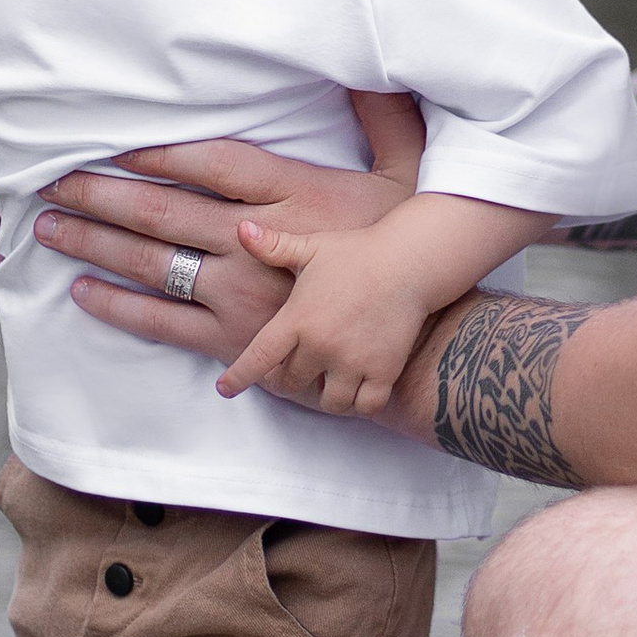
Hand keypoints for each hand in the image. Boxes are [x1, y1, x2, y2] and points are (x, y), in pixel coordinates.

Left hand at [39, 90, 424, 370]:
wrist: (414, 341)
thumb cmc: (402, 250)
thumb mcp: (407, 173)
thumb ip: (385, 118)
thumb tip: (372, 68)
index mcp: (292, 194)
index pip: (211, 164)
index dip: (158, 152)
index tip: (113, 142)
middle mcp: (255, 241)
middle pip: (162, 210)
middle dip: (100, 193)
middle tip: (50, 180)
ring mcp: (240, 294)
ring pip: (151, 262)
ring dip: (95, 242)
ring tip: (50, 226)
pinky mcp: (232, 340)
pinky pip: (161, 322)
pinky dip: (117, 306)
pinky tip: (82, 290)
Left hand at [216, 228, 427, 414]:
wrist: (411, 260)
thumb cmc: (359, 251)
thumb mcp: (312, 247)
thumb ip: (274, 246)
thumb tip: (242, 229)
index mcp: (298, 318)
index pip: (258, 357)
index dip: (238, 377)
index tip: (225, 389)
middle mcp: (321, 345)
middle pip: (291, 383)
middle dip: (289, 379)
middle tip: (296, 370)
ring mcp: (353, 362)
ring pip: (329, 401)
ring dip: (326, 395)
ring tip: (330, 379)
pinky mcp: (383, 371)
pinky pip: (365, 406)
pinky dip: (360, 403)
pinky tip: (359, 388)